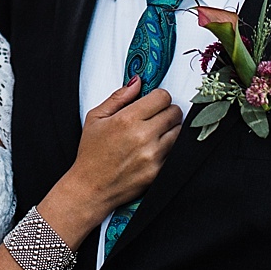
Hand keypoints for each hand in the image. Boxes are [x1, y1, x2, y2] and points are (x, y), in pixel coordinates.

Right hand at [72, 77, 181, 217]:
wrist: (91, 188)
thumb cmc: (91, 153)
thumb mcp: (96, 118)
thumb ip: (119, 97)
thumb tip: (137, 81)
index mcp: (127, 119)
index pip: (162, 97)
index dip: (159, 96)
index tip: (153, 101)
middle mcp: (143, 136)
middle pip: (174, 112)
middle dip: (167, 111)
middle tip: (156, 116)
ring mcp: (153, 155)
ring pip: (179, 132)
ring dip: (171, 129)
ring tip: (155, 133)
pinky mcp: (159, 171)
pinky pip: (175, 153)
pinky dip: (169, 148)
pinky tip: (155, 149)